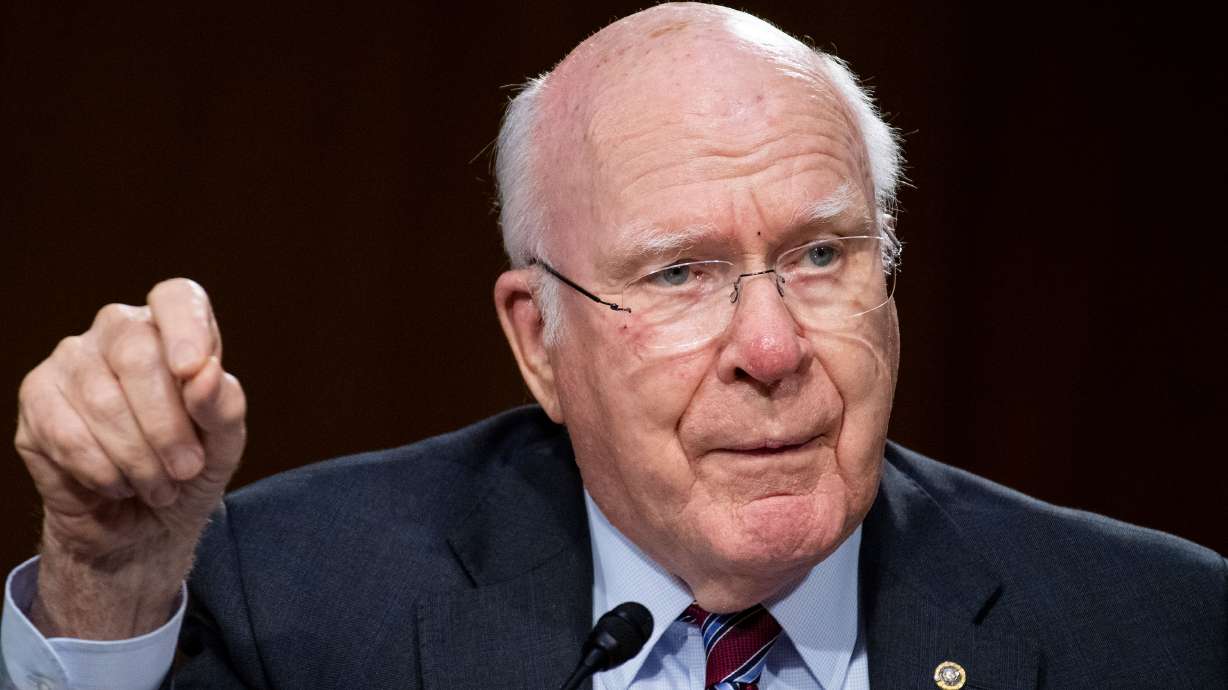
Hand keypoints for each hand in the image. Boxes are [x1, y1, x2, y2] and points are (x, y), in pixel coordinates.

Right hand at [14, 278, 245, 638]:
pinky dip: (103, 471)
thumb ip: (223, 406)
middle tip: (187, 468)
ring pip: (102, 400)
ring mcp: (70, 361)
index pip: (175, 298)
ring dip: (139, 458)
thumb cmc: (189, 470)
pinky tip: (119, 485)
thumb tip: (206, 373)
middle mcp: (116, 332)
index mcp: (172, 330)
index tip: (194, 369)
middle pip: (137, 353)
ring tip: (158, 485)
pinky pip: (67, 433)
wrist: (142, 524)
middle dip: (168, 424)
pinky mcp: (36, 399)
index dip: (186, 328)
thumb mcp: (223, 444)